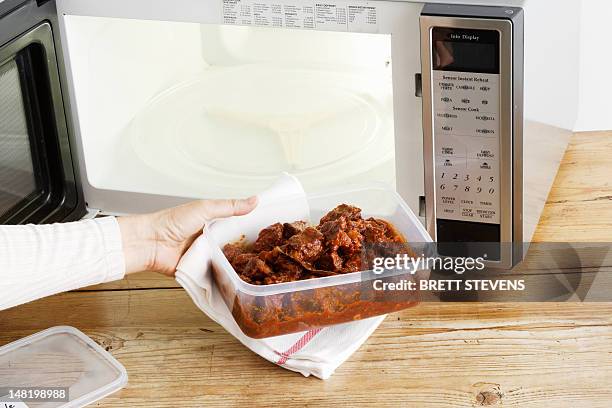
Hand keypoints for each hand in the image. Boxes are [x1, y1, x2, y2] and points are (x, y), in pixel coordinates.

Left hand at [118, 197, 257, 275]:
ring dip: (237, 265)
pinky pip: (215, 276)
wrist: (150, 243)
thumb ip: (230, 206)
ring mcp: (206, 257)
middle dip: (249, 251)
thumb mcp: (205, 209)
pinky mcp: (200, 272)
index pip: (238, 226)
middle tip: (271, 254)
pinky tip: (238, 280)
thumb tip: (255, 200)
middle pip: (236, 246)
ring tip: (259, 270)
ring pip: (228, 262)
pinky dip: (224, 278)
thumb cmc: (172, 222)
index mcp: (214, 223)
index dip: (253, 229)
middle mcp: (211, 240)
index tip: (273, 232)